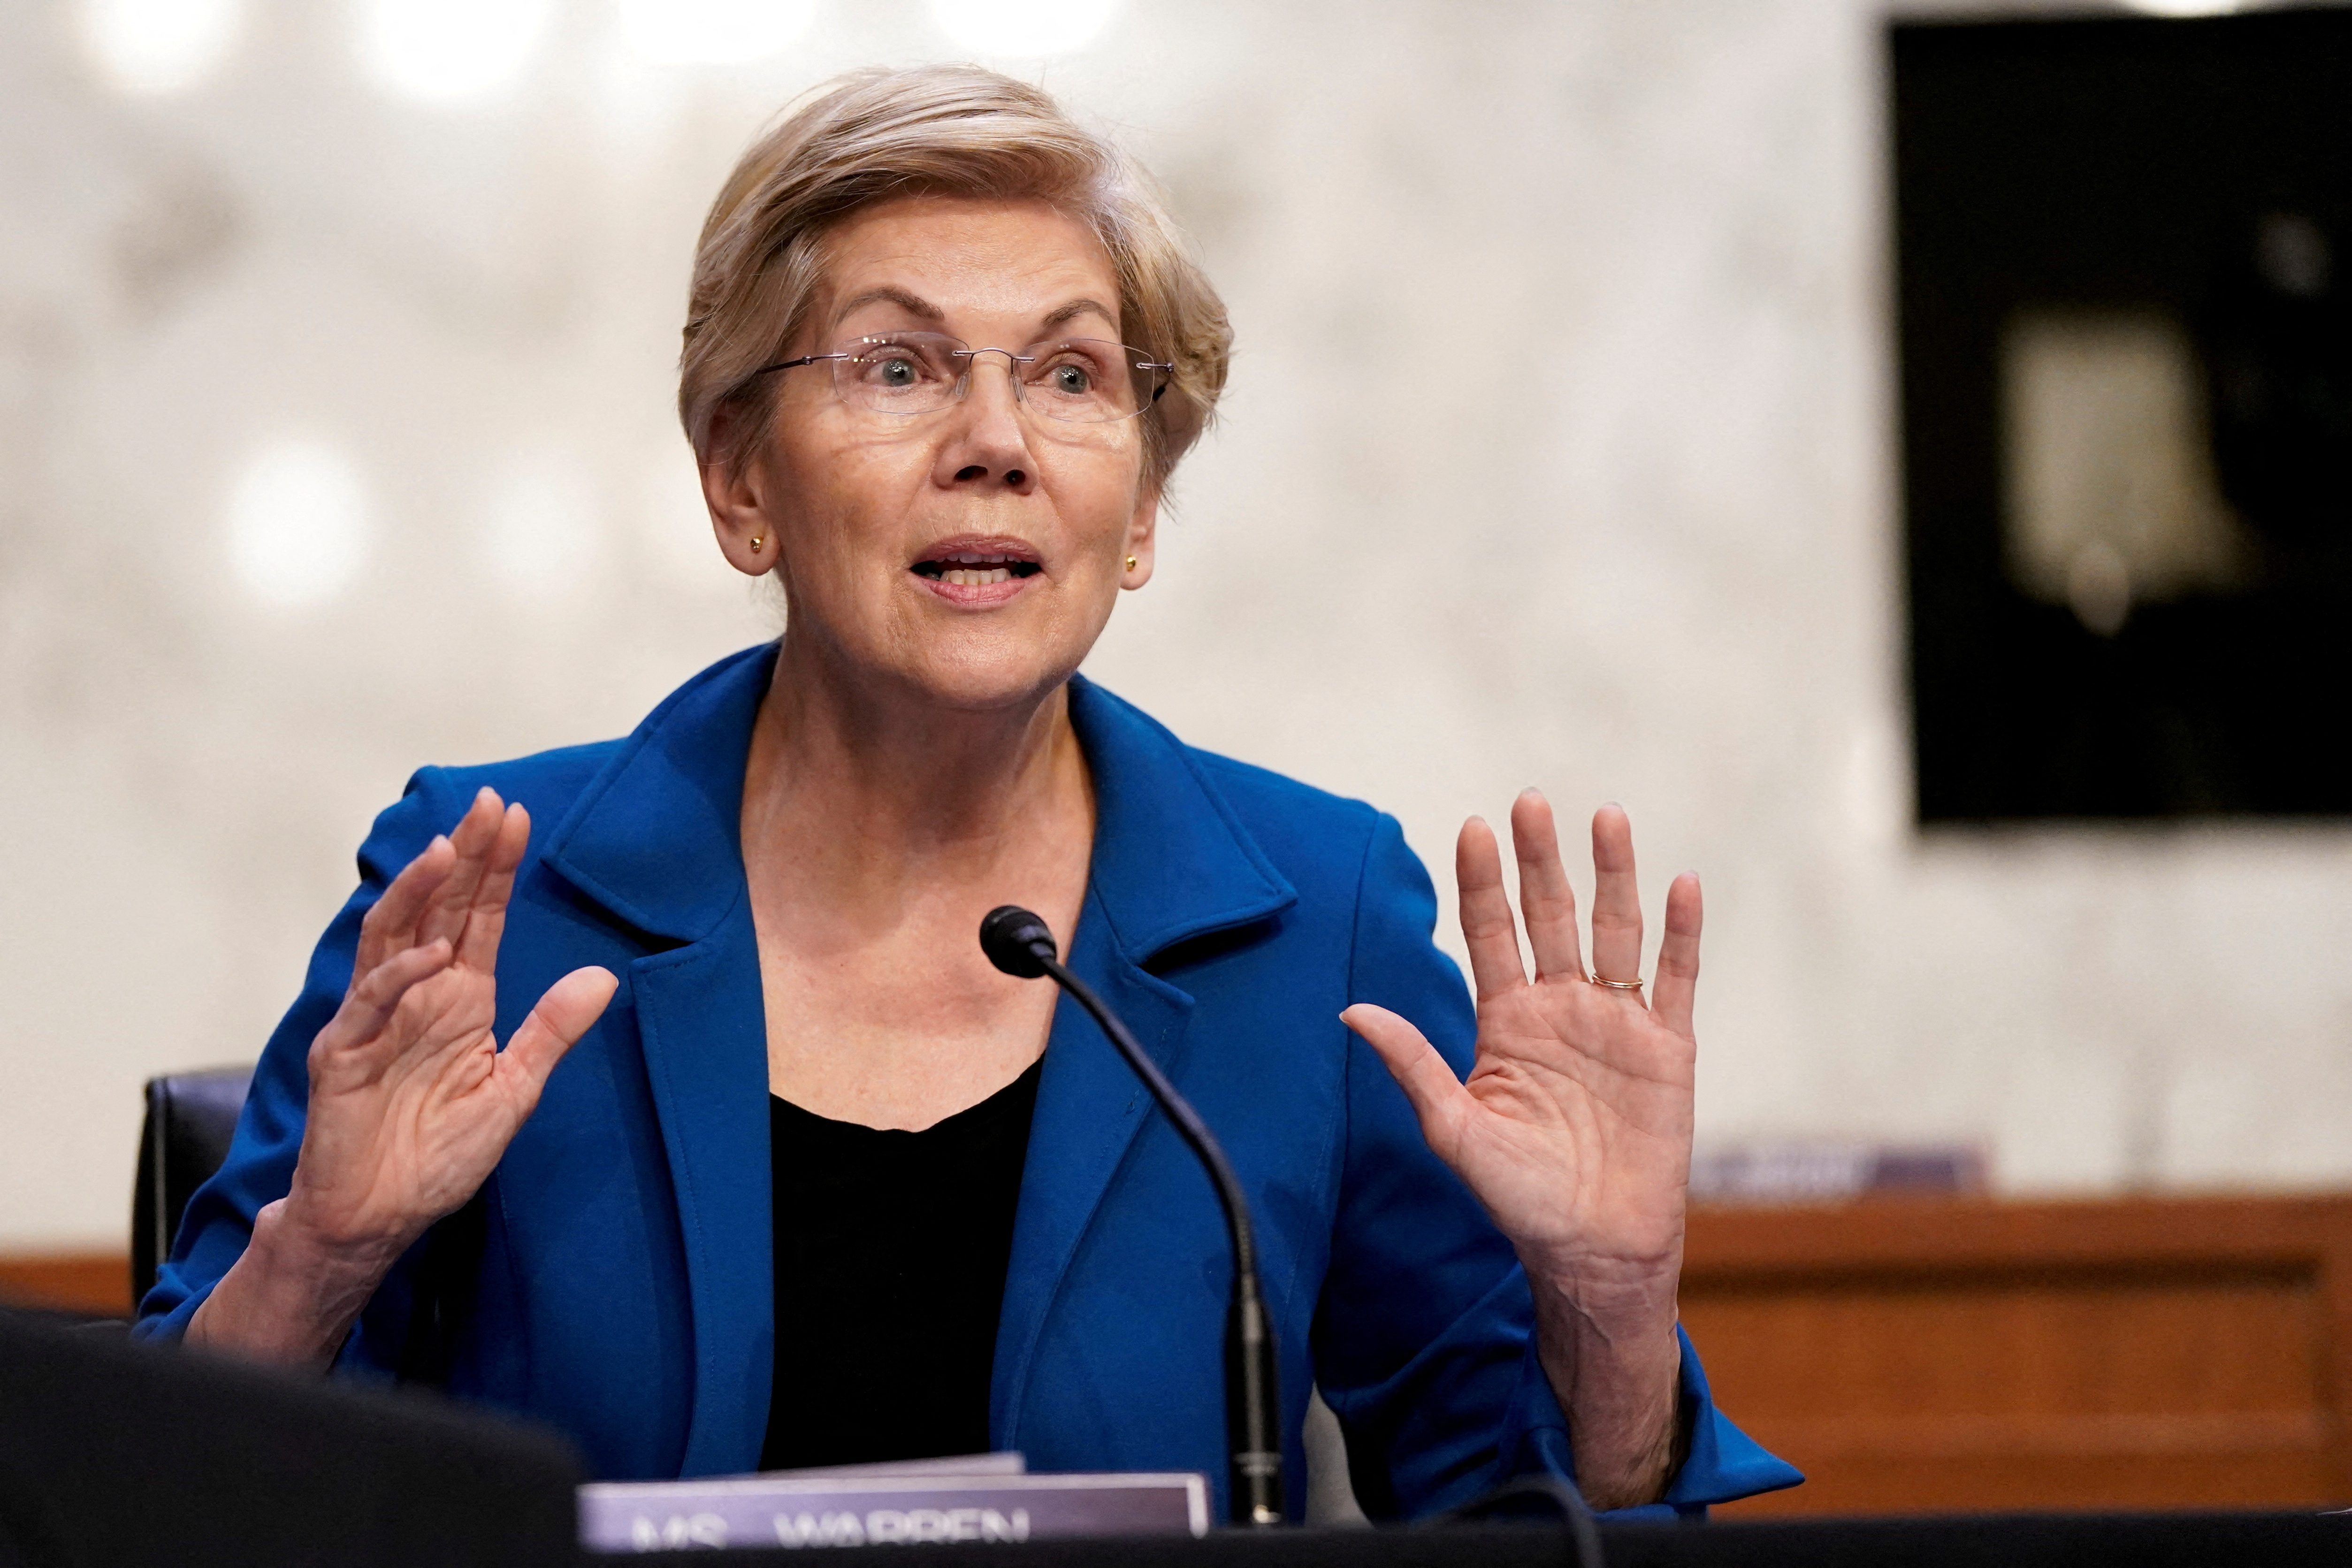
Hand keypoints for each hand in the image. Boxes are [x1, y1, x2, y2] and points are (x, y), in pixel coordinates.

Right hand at [191, 788, 614, 1363]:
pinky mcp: (342, 1054)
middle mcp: (416, 997)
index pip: (479, 920)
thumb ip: (551, 1032)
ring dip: (420, 893)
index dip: (496, 870)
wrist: (378, 1217)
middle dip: (464, 858)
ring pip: (392, 937)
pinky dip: (398, 974)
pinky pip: (369, 1003)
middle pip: (440, 911)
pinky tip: (431, 953)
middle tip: (489, 806)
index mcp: (459, 1000)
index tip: (517, 818)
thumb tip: (604, 977)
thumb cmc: (437, 1157)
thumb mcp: (514, 1090)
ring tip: (449, 849)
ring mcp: (374, 1020)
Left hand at [1343, 792, 1696, 1504]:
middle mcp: (1560, 1008)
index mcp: (1507, 1021)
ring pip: (1615, 930)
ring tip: (1605, 815)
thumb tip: (1350, 1010)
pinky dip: (1682, 931)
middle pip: (1549, 916)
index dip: (1483, 882)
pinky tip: (1682, 882)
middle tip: (1530, 801)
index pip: (1490, 934)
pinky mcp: (1668, 1048)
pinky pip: (1675, 978)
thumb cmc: (1520, 1198)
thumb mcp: (1455, 1131)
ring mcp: (1616, 1024)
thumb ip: (1413, 1065)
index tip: (1473, 825)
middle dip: (1540, 860)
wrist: (1593, 1248)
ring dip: (1612, 874)